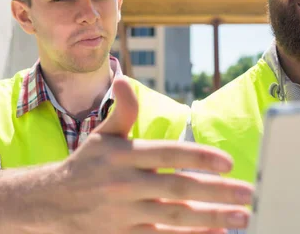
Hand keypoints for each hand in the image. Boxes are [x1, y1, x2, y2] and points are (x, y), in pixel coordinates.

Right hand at [50, 76, 252, 232]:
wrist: (51, 203)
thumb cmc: (86, 165)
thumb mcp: (102, 136)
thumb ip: (122, 112)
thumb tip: (124, 81)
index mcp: (124, 156)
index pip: (167, 153)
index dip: (198, 156)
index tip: (227, 162)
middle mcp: (126, 184)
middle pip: (178, 187)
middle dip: (217, 192)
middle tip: (248, 192)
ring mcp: (126, 214)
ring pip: (175, 217)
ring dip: (212, 218)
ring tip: (242, 217)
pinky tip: (215, 233)